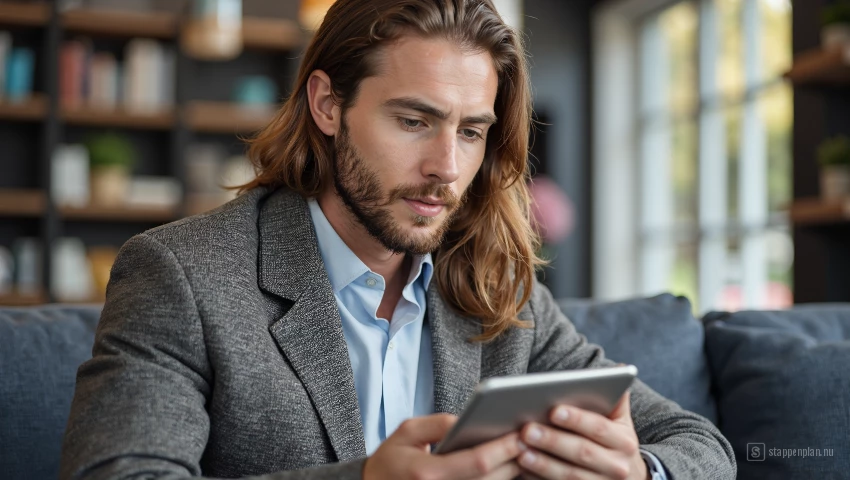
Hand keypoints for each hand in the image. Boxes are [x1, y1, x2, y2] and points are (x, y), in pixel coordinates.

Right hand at [363, 413, 523, 479]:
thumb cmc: (391, 459)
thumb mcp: (407, 432)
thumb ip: (439, 424)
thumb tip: (468, 419)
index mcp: (429, 473)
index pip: (477, 462)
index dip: (503, 448)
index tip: (521, 433)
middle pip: (492, 479)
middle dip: (516, 459)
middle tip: (534, 439)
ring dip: (513, 472)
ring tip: (528, 451)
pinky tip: (509, 467)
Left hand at [516, 392, 647, 479]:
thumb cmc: (615, 443)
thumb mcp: (621, 423)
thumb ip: (616, 399)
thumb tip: (621, 368)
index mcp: (624, 442)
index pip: (599, 428)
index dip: (577, 419)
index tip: (553, 410)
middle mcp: (617, 467)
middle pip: (582, 453)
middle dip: (553, 441)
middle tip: (527, 429)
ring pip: (570, 475)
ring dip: (543, 464)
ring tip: (520, 451)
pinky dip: (540, 479)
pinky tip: (522, 470)